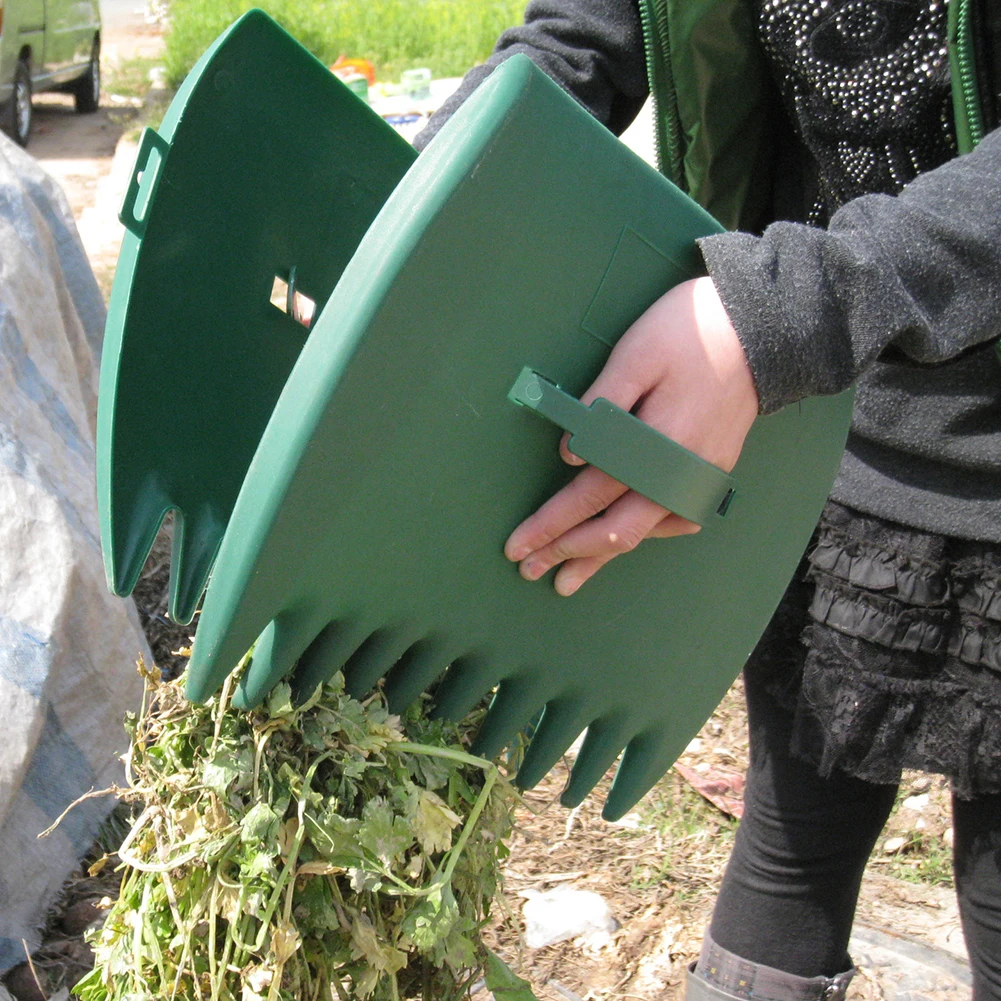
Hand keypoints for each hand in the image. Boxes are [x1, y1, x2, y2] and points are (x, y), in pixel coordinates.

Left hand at [504, 276, 757, 594]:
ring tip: (569, 576)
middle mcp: (680, 474)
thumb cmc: (688, 332)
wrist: (761, 330)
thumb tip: (570, 454)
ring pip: (645, 532)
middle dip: (568, 553)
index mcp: (656, 445)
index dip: (551, 524)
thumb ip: (600, 404)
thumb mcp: (635, 355)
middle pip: (616, 530)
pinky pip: (674, 519)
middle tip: (530, 571)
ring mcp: (700, 478)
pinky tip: (628, 539)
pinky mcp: (713, 472)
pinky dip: (646, 534)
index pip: (591, 496)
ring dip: (603, 555)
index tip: (517, 547)